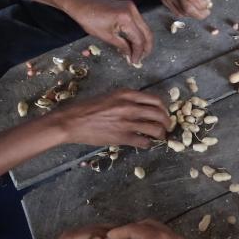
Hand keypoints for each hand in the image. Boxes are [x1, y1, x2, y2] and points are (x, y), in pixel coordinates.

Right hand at [51, 88, 170, 147]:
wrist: (71, 122)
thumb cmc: (87, 108)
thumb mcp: (109, 96)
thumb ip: (126, 99)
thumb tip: (141, 106)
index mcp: (127, 94)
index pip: (156, 99)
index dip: (163, 108)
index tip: (163, 113)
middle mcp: (130, 106)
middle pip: (160, 114)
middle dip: (167, 122)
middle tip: (166, 127)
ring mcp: (127, 122)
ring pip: (156, 129)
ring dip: (161, 134)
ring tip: (159, 137)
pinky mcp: (122, 137)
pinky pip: (144, 142)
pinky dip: (148, 144)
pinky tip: (145, 144)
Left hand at [63, 0, 152, 65]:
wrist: (81, 3)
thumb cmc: (89, 19)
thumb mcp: (106, 36)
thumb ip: (122, 46)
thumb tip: (131, 56)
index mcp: (126, 18)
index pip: (139, 39)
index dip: (139, 53)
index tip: (135, 62)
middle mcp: (132, 11)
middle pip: (146, 32)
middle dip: (146, 47)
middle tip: (142, 58)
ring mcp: (131, 7)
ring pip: (144, 28)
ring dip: (142, 40)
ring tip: (138, 52)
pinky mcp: (129, 7)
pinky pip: (138, 22)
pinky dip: (137, 33)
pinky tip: (133, 42)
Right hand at [144, 0, 210, 19]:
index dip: (203, 3)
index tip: (209, 3)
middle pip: (188, 7)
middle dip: (200, 13)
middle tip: (206, 12)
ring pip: (182, 12)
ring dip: (193, 15)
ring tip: (199, 12)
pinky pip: (175, 11)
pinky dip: (185, 14)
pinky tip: (190, 11)